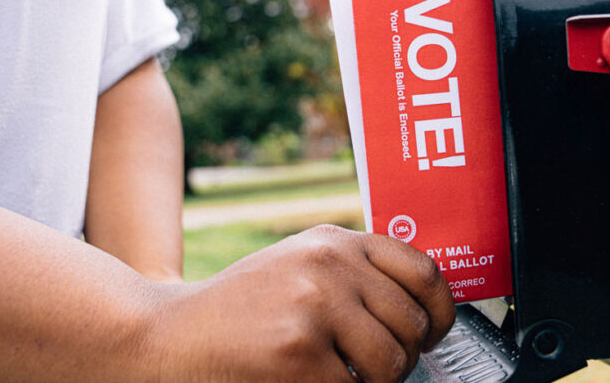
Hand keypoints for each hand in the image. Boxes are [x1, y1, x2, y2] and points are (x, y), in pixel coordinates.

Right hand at [151, 225, 455, 381]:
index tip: (431, 332)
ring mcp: (314, 306)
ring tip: (339, 376)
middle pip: (413, 325)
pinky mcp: (300, 353)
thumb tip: (424, 309)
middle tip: (367, 366)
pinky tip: (308, 380)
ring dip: (374, 382)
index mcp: (333, 240)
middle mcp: (329, 264)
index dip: (439, 311)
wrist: (169, 336)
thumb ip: (352, 273)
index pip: (424, 271)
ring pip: (393, 363)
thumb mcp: (297, 266)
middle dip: (400, 356)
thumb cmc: (237, 310)